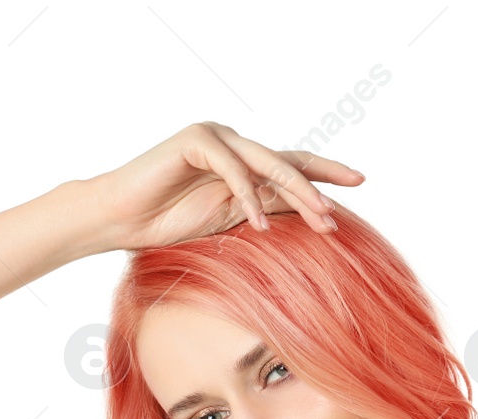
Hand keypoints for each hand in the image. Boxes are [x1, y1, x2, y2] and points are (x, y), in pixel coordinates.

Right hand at [85, 121, 363, 252]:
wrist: (118, 219)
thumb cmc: (166, 222)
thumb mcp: (228, 220)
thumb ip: (264, 208)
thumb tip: (308, 215)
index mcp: (242, 162)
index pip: (290, 165)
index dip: (324, 173)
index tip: (359, 182)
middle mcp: (233, 144)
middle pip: (286, 162)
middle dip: (319, 185)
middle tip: (345, 205)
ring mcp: (215, 136)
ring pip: (267, 162)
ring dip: (296, 191)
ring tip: (321, 217)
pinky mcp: (196, 139)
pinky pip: (233, 168)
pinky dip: (248, 196)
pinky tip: (261, 224)